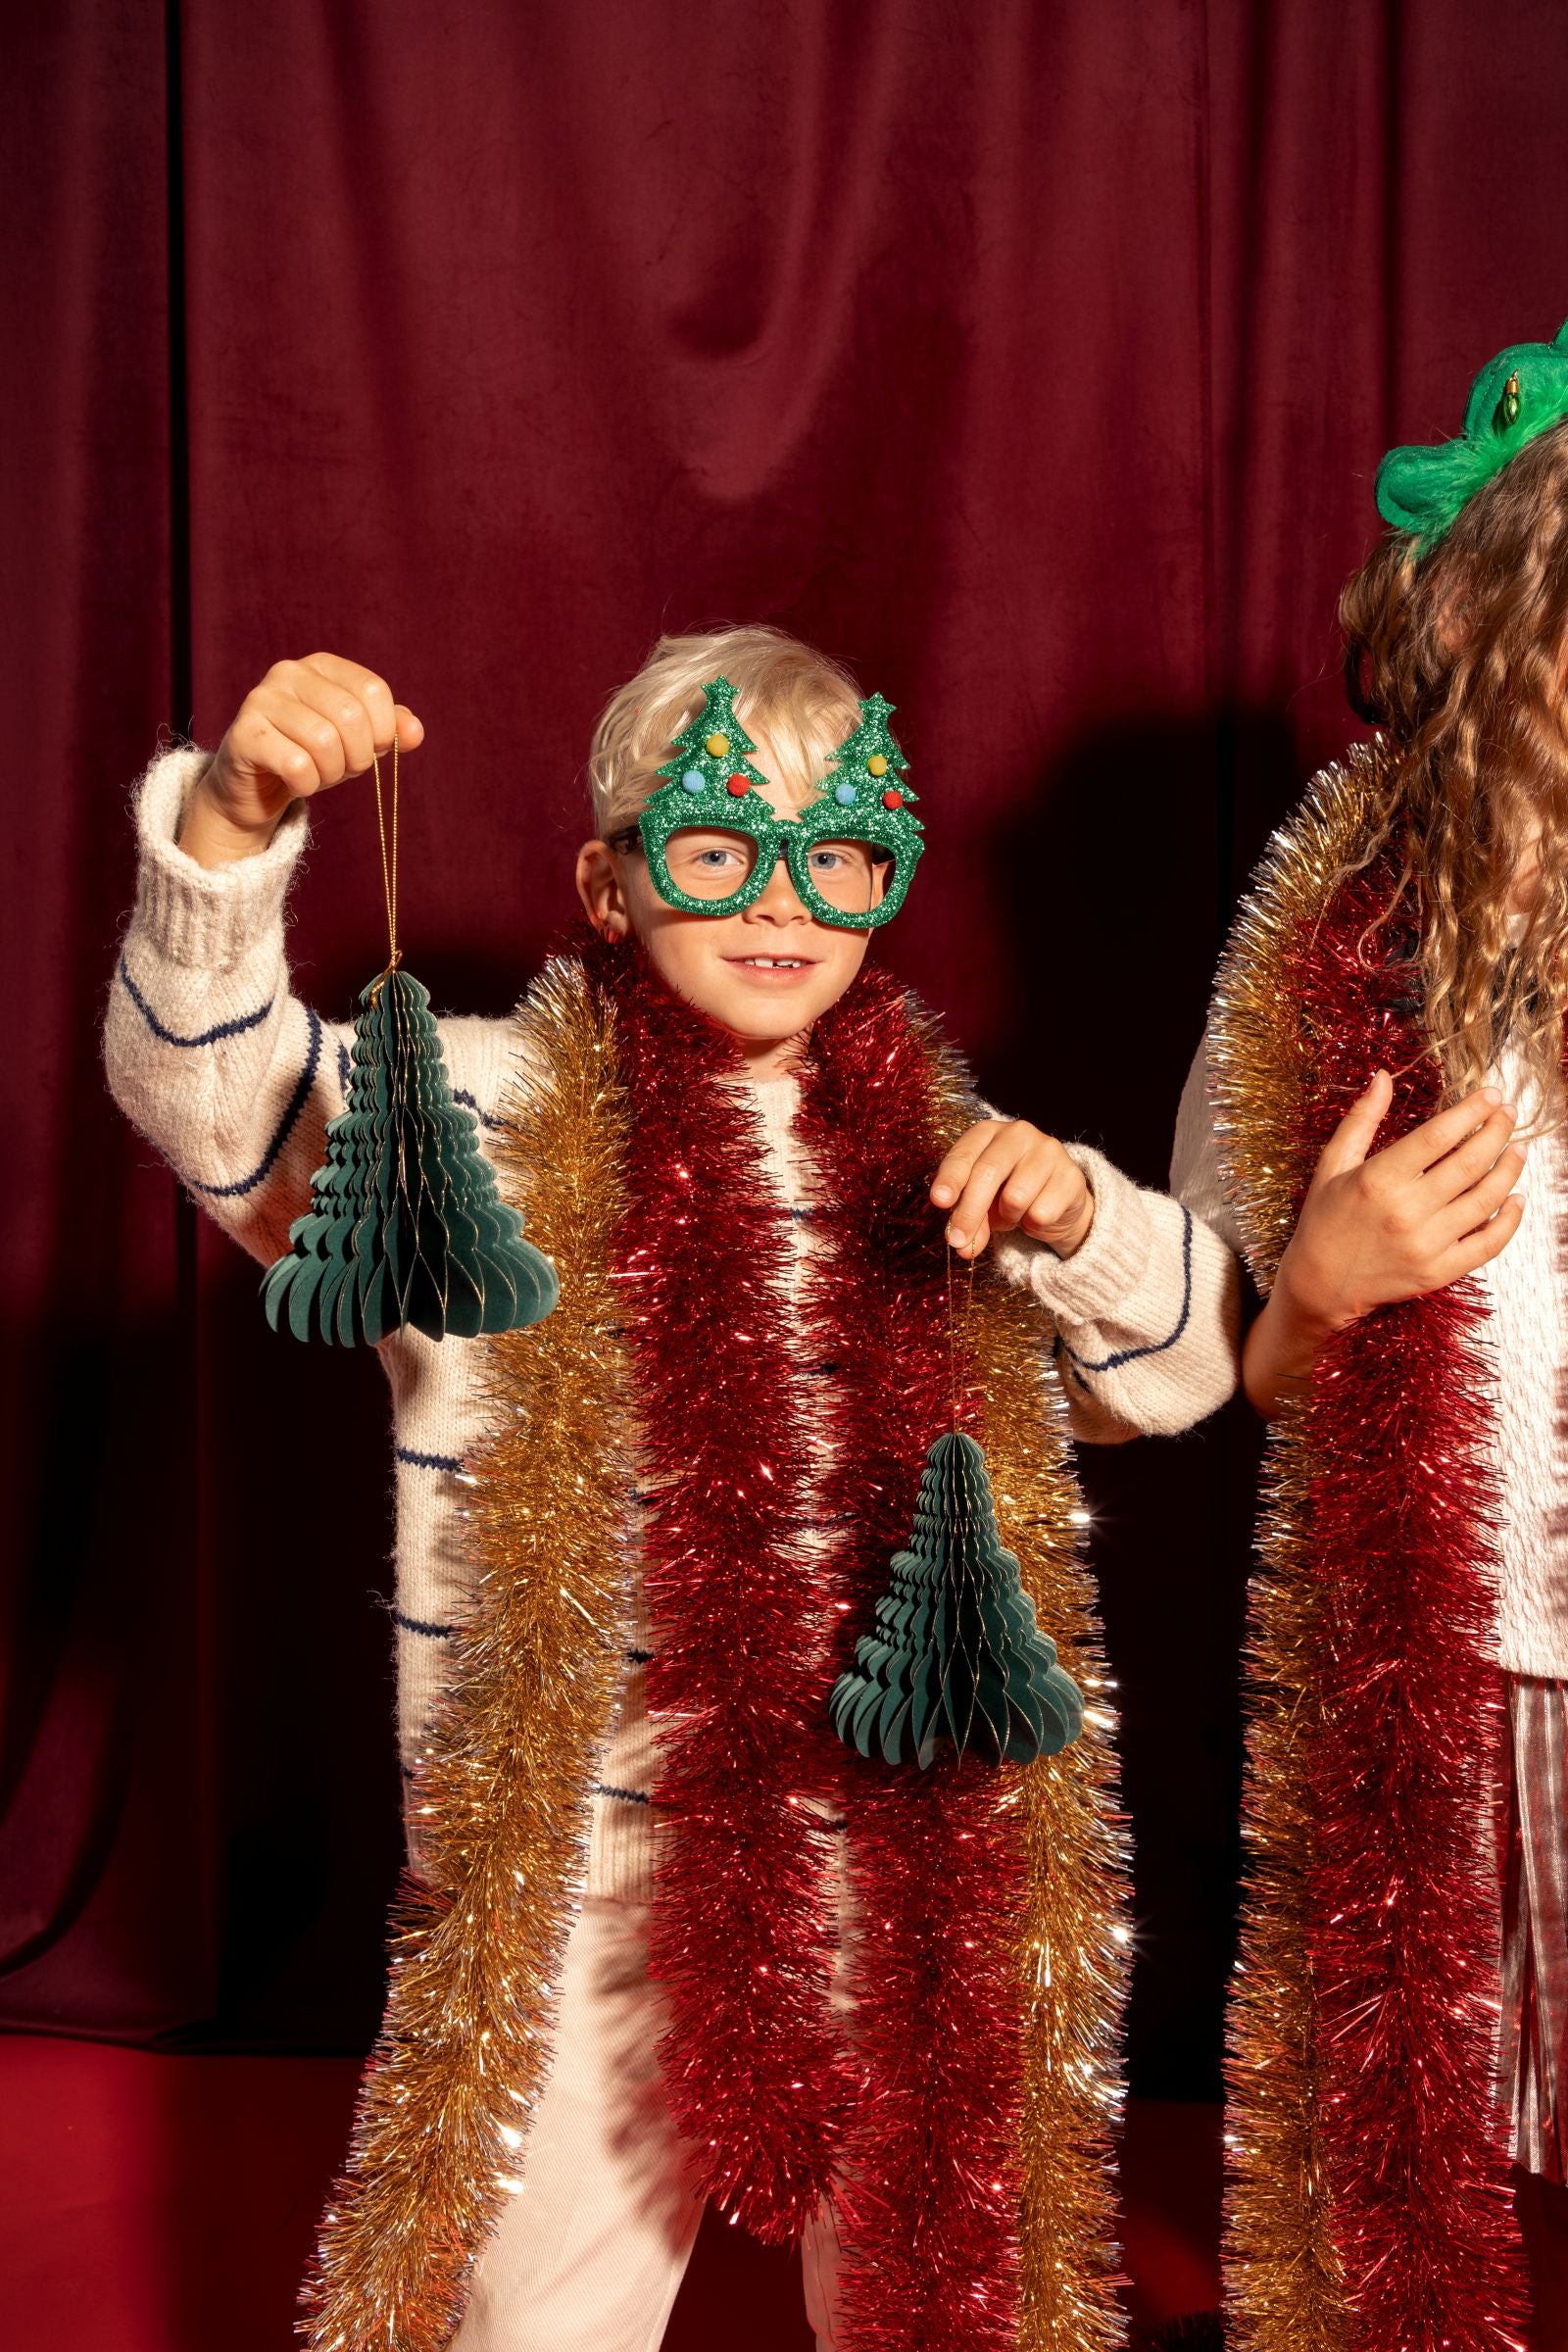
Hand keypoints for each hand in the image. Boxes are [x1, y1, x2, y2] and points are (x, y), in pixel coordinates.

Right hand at [180, 654, 423, 867]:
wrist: (254, 787)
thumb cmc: (310, 755)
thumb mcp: (356, 741)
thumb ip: (390, 731)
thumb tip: (415, 732)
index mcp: (321, 665)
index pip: (373, 690)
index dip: (384, 731)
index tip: (373, 749)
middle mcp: (289, 672)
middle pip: (351, 716)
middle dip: (358, 756)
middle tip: (343, 768)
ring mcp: (261, 699)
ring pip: (324, 742)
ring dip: (331, 773)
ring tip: (318, 774)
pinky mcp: (245, 734)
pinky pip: (297, 765)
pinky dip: (307, 785)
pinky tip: (295, 782)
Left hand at [930, 1120, 1093, 1258]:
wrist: (1057, 1201)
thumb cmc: (1008, 1194)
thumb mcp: (981, 1204)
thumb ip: (969, 1219)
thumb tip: (963, 1246)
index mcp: (987, 1132)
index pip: (964, 1155)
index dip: (950, 1179)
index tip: (939, 1201)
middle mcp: (1018, 1133)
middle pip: (987, 1174)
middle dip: (969, 1212)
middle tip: (958, 1240)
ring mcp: (1048, 1150)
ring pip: (1015, 1197)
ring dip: (1009, 1217)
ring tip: (1015, 1212)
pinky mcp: (1071, 1174)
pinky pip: (1042, 1212)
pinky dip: (1034, 1223)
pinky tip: (1038, 1212)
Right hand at [1245, 1070, 1526, 1415]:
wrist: (1320, 1284)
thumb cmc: (1325, 1220)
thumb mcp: (1334, 1164)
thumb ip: (1361, 1119)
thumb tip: (1383, 1076)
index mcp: (1379, 1179)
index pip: (1439, 1135)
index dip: (1471, 1111)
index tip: (1490, 1095)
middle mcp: (1406, 1211)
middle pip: (1470, 1162)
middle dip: (1497, 1131)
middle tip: (1507, 1115)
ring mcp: (1426, 1244)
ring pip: (1486, 1199)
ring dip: (1510, 1168)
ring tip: (1517, 1149)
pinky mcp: (1439, 1271)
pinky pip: (1488, 1244)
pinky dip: (1509, 1220)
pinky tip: (1515, 1198)